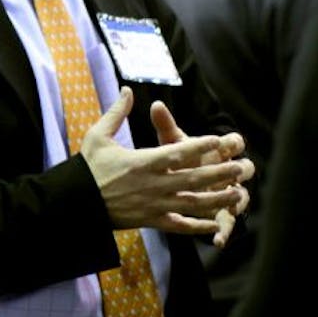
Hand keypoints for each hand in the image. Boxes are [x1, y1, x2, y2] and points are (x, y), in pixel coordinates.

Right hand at [80, 88, 250, 237]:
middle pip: (193, 179)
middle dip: (219, 173)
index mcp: (142, 162)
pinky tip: (215, 224)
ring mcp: (154, 205)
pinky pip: (180, 225)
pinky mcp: (151, 221)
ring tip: (237, 194)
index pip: (177, 153)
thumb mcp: (98, 136)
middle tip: (241, 168)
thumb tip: (127, 90)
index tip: (219, 139)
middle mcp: (153, 185)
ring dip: (217, 199)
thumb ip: (116, 113)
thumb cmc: (88, 169)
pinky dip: (198, 226)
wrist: (76, 203)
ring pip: (193, 204)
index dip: (200, 146)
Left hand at [150, 101, 252, 247]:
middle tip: (235, 171)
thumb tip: (155, 104)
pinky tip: (217, 240)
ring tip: (232, 204)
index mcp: (219, 151)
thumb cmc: (179, 157)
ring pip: (241, 196)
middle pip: (244, 168)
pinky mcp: (221, 213)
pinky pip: (226, 223)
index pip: (234, 142)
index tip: (226, 143)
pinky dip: (223, 231)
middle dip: (240, 169)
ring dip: (237, 200)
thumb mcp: (171, 143)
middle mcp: (228, 170)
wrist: (179, 177)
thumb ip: (166, 125)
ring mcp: (228, 193)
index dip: (232, 142)